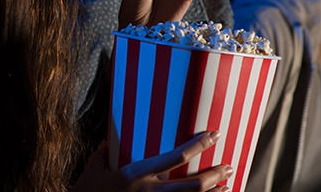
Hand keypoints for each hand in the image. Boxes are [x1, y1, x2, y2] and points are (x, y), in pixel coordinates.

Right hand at [71, 132, 231, 191]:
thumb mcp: (92, 171)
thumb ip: (102, 155)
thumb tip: (106, 143)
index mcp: (137, 174)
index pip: (175, 157)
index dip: (198, 145)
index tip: (214, 135)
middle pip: (193, 185)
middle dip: (214, 174)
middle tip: (228, 166)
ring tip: (227, 184)